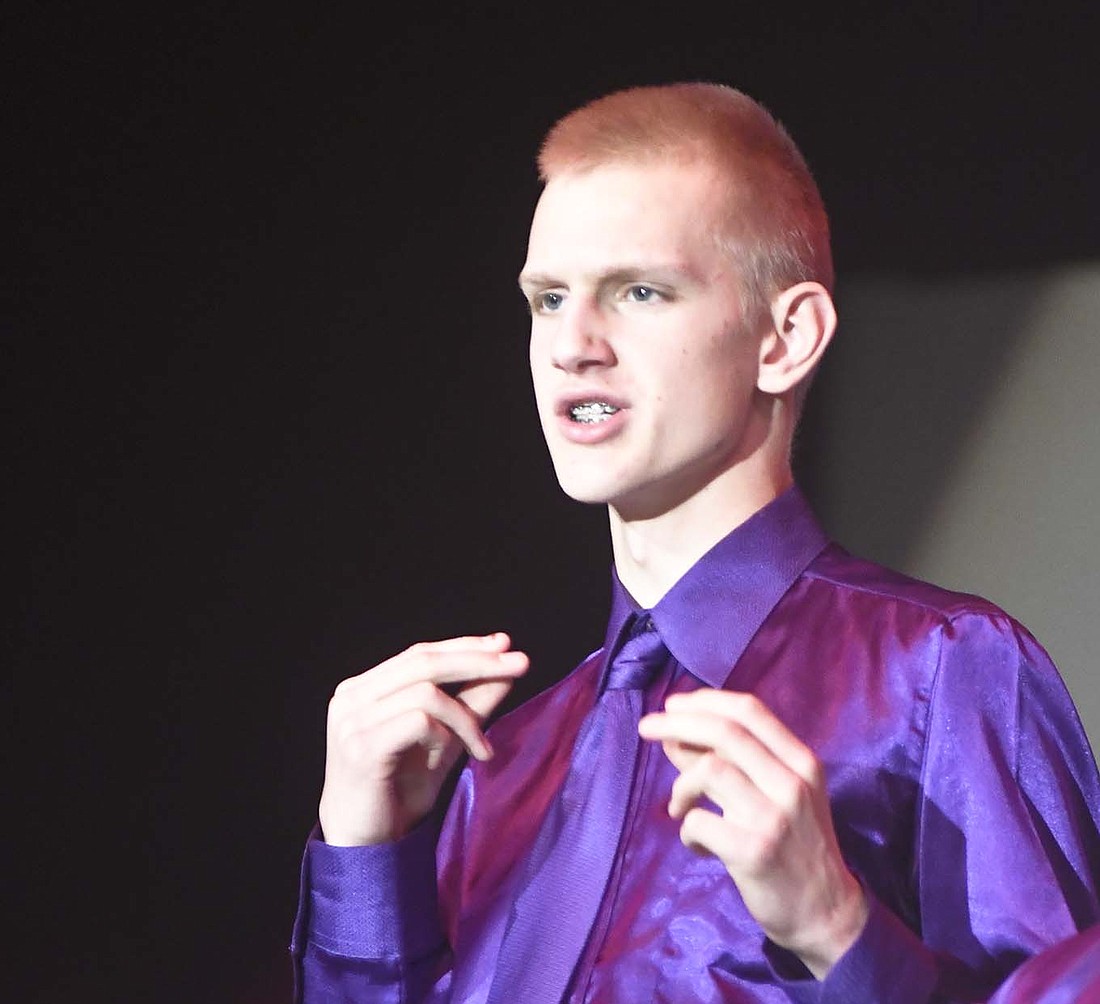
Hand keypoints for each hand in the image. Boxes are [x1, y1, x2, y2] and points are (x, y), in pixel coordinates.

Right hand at [318, 632, 528, 845]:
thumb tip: (506, 667)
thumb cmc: (400, 789)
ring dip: (465, 717)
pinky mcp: (362, 745)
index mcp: (364, 687)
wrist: (364, 842)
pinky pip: (419, 721)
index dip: (464, 646)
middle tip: (520, 664)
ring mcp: (352, 719)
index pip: (420, 653)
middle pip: (424, 661)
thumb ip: (470, 703)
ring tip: (482, 746)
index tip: (505, 644)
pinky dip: (446, 734)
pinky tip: (452, 755)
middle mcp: (351, 696)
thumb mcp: (444, 739)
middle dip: (478, 661)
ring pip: (426, 691)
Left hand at [638, 689, 867, 977]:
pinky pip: (698, 821)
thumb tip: (674, 734)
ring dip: (680, 787)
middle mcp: (792, 783)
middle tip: (646, 726)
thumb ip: (729, 762)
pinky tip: (697, 845)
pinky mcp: (754, 851)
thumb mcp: (775, 795)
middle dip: (677, 722)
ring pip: (709, 771)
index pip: (750, 710)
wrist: (826, 913)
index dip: (705, 701)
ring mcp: (774, 817)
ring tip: (679, 808)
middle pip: (726, 732)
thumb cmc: (795, 846)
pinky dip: (687, 829)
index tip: (673, 703)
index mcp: (802, 762)